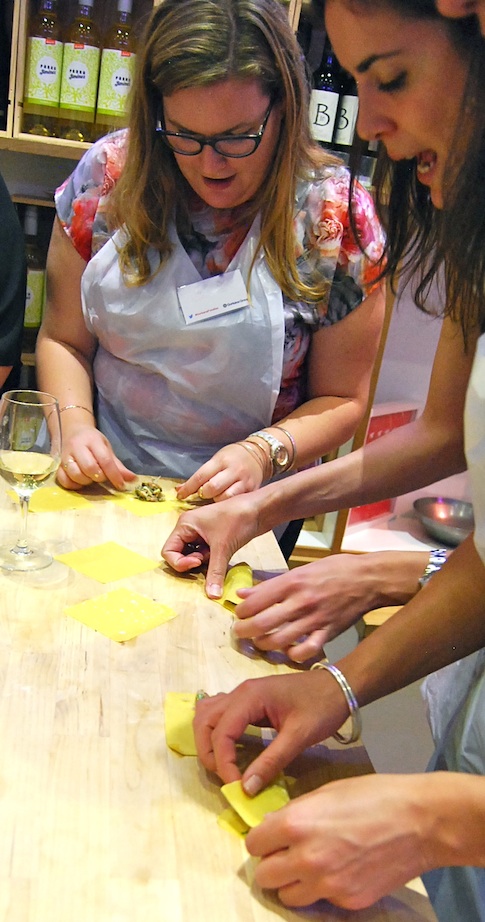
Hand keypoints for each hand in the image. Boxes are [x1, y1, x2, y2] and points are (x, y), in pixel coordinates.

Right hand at [58, 425, 136, 490]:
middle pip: (89, 467)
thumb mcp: (106, 448)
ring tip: (90, 478)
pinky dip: (73, 485)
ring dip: (86, 481)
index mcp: (92, 440)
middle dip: (99, 477)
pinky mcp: (57, 464)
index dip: (114, 475)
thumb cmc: (92, 441)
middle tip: (102, 477)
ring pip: (75, 474)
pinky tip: (80, 482)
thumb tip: (133, 479)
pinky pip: (63, 480)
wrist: (72, 430)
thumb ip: (118, 465)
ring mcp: (65, 456)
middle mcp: (77, 447)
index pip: (105, 459)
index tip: (121, 485)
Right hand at [161, 491, 260, 597]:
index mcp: (185, 524)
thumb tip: (212, 596)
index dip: (180, 562)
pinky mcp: (214, 537)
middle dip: (192, 562)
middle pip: (179, 554)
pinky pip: (205, 553)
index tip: (198, 562)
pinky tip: (223, 556)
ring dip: (203, 561)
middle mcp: (190, 528)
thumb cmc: (239, 519)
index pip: (168, 551)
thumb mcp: (223, 548)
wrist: (261, 509)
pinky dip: (212, 559)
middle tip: (207, 560)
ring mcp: (202, 532)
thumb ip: (215, 573)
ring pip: (193, 555)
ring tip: (217, 556)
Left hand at [176, 442, 265, 501]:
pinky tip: (225, 505)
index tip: (180, 496)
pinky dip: (227, 504)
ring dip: (216, 502)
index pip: (200, 476)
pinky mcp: (251, 490)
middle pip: (212, 488)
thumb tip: (180, 489)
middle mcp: (233, 470)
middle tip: (202, 496)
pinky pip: (236, 501)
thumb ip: (201, 475)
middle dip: (203, 495)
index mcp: (221, 461)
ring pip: (225, 498)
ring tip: (214, 501)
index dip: (188, 488)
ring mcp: (244, 481)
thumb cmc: (233, 457)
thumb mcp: (216, 460)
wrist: (259, 455)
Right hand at [193, 670, 347, 790]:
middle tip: (226, 777)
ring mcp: (243, 694)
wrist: (339, 686)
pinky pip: (220, 713)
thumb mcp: (299, 736)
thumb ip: (271, 762)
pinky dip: (216, 731)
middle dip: (208, 752)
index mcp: (250, 697)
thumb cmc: (322, 707)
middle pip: (205, 721)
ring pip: (208, 714)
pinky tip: (229, 748)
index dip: (223, 762)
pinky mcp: (249, 700)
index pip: (221, 732)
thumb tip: (246, 789)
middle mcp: (240, 692)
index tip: (236, 787)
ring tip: (223, 765)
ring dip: (208, 740)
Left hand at [233, 554, 390, 662]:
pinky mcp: (328, 633)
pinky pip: (305, 652)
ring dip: (263, 645)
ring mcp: (314, 619)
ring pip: (279, 641)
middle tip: (240, 632)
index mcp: (292, 582)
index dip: (241, 611)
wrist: (368, 579)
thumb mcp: (301, 570)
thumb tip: (243, 593)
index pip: (255, 601)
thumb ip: (271, 584)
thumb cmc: (334, 570)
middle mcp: (300, 601)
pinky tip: (288, 651)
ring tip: (259, 642)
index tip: (239, 614)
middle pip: (262, 624)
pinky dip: (293, 655)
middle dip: (244, 632)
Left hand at [246, 773, 433, 909]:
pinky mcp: (348, 901)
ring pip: (287, 896)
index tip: (271, 837)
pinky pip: (321, 901)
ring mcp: (327, 885)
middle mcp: (306, 859)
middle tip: (287, 854)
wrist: (420, 822)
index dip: (262, 839)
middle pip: (264, 876)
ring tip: (312, 865)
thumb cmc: (374, 796)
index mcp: (296, 824)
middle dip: (272, 864)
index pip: (253, 844)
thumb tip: (275, 827)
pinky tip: (341, 870)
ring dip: (293, 882)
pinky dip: (324, 890)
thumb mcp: (327, 792)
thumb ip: (296, 812)